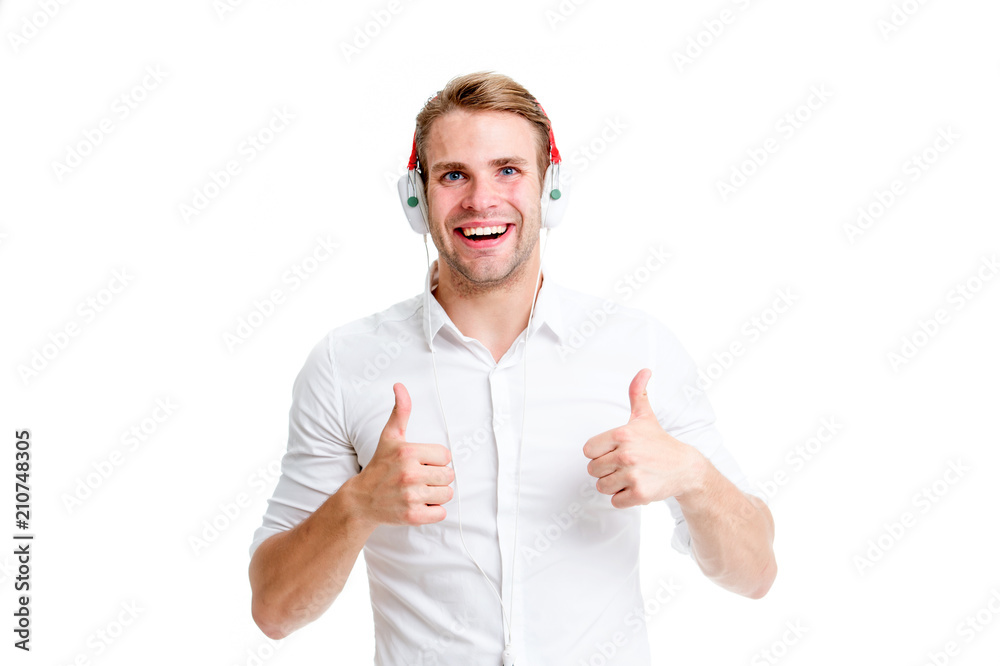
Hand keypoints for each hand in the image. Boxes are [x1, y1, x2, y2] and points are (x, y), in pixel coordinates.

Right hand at [352, 383, 454, 525]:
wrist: (362, 500)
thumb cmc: (380, 466)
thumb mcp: (390, 436)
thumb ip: (400, 411)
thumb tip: (399, 385)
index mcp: (408, 452)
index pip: (446, 456)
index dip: (436, 460)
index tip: (421, 463)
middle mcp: (409, 474)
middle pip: (449, 476)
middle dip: (437, 477)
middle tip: (419, 478)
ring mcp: (411, 497)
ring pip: (447, 494)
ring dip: (436, 494)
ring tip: (418, 491)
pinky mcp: (412, 516)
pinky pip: (441, 512)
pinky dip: (433, 511)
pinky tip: (418, 504)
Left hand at [583, 369, 706, 508]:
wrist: (686, 468)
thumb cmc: (660, 443)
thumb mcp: (645, 417)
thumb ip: (637, 393)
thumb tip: (644, 370)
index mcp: (622, 434)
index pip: (588, 450)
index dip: (599, 453)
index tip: (614, 451)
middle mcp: (626, 454)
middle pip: (593, 470)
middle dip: (606, 470)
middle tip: (625, 465)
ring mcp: (633, 475)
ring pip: (602, 487)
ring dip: (614, 485)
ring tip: (631, 476)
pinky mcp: (640, 494)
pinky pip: (615, 501)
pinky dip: (624, 498)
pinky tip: (637, 487)